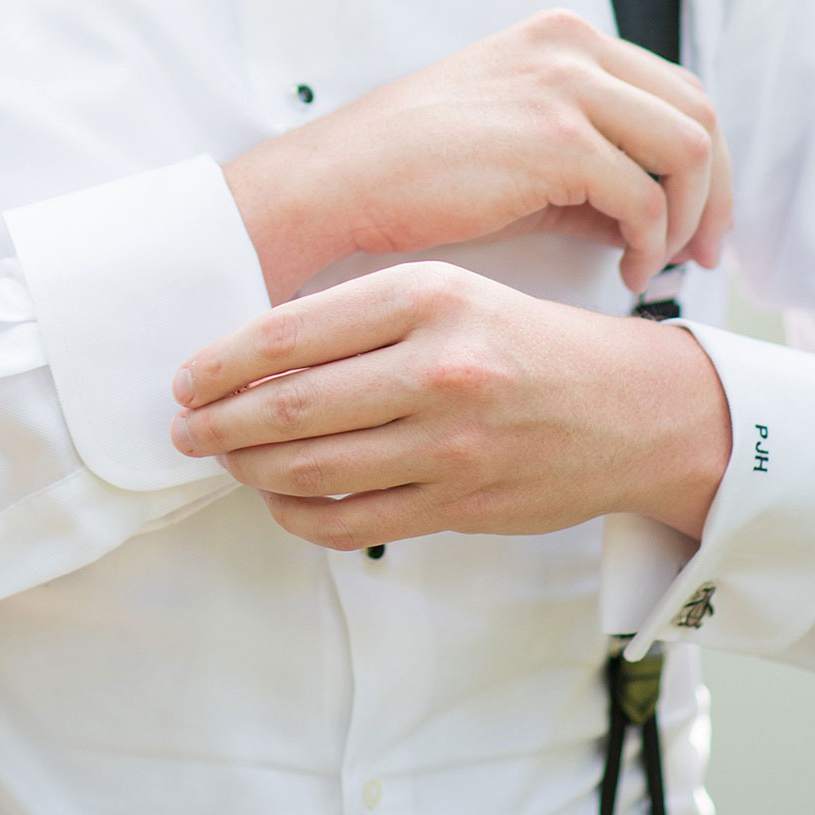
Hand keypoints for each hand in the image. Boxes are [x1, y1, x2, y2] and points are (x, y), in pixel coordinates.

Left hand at [170, 261, 731, 545]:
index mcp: (428, 295)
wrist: (632, 407)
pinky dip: (300, 516)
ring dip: (249, 471)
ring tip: (224, 461)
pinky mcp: (461, 503)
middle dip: (217, 425)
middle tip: (183, 430)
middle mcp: (438, 366)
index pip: (290, 332)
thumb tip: (253, 354)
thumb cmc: (524, 340)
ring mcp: (451, 442)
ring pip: (313, 470)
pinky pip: (353, 522)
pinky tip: (282, 500)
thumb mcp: (451, 292)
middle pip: (290, 407)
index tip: (183, 378)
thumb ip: (360, 319)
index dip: (219, 362)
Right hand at [223, 9, 731, 303]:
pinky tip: (623, 273)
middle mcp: (572, 46)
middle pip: (696, 115)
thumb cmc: (416, 168)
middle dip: (712, 194)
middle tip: (699, 254)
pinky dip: (648, 245)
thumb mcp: (515, 131)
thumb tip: (654, 208)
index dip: (704, 161)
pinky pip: (645, 199)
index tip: (697, 221)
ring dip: (683, 221)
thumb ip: (588, 149)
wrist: (343, 179)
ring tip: (652, 265)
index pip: (675, 89)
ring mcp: (566, 86)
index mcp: (563, 35)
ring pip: (688, 151)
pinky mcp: (558, 139)